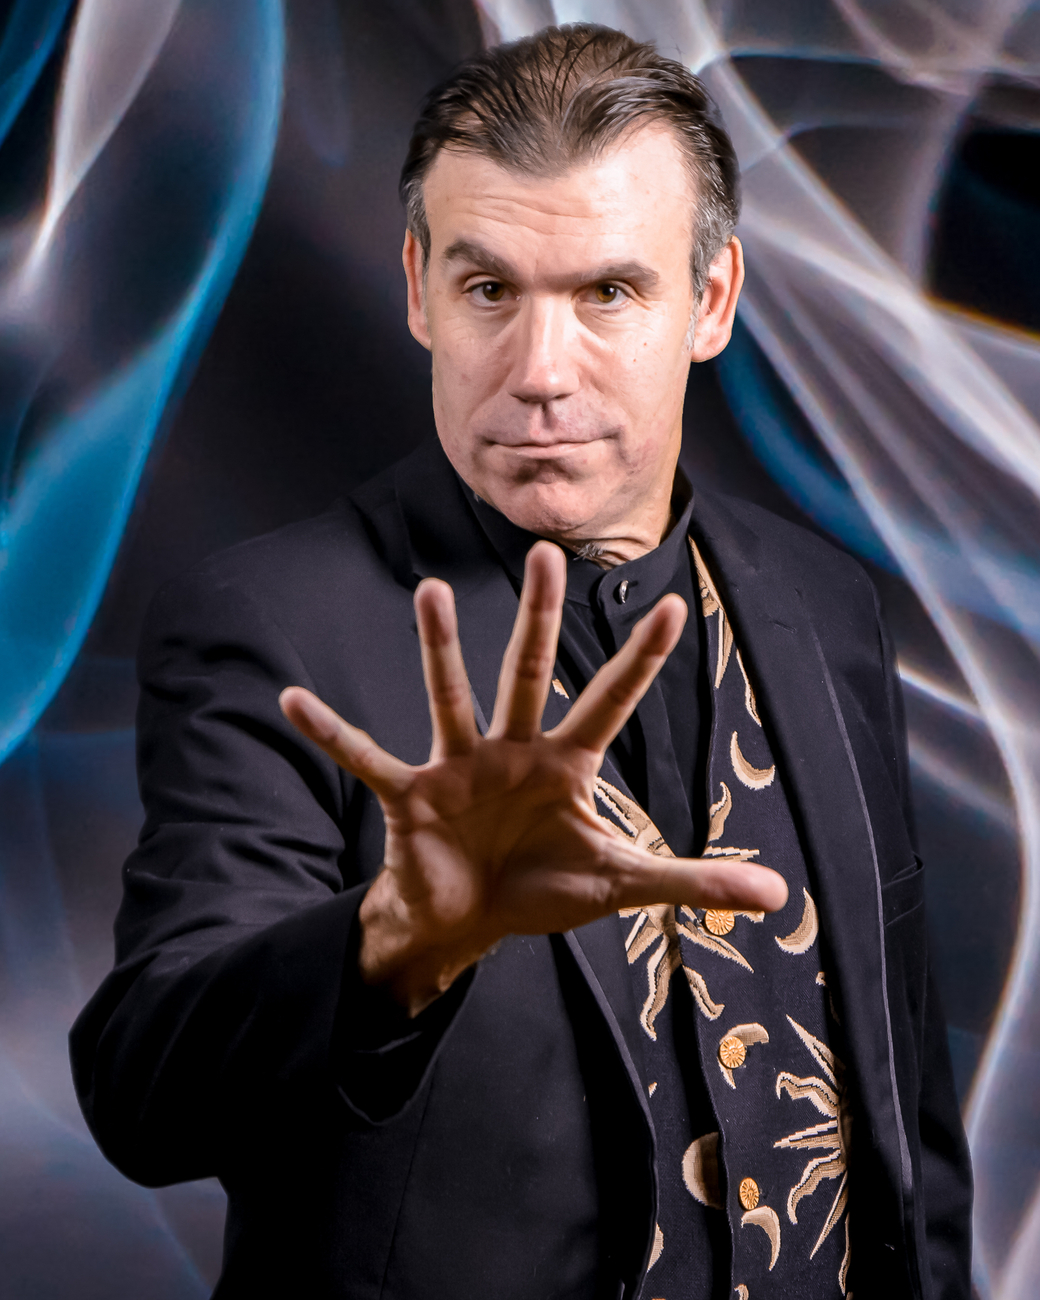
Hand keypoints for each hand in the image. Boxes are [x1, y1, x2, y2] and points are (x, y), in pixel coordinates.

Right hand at [280, 541, 787, 1013]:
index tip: (673, 604)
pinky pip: (365, 757)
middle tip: (545, 552)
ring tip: (425, 591)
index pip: (611, 701)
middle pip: (530, 674)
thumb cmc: (542, 889)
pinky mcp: (410, 795)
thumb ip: (694, 882)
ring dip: (439, 648)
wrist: (469, 920)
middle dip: (540, 617)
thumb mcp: (623, 883)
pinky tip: (291, 702)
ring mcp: (458, 767)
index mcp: (567, 765)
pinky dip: (330, 733)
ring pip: (450, 697)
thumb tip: (780, 894)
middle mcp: (513, 750)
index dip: (641, 658)